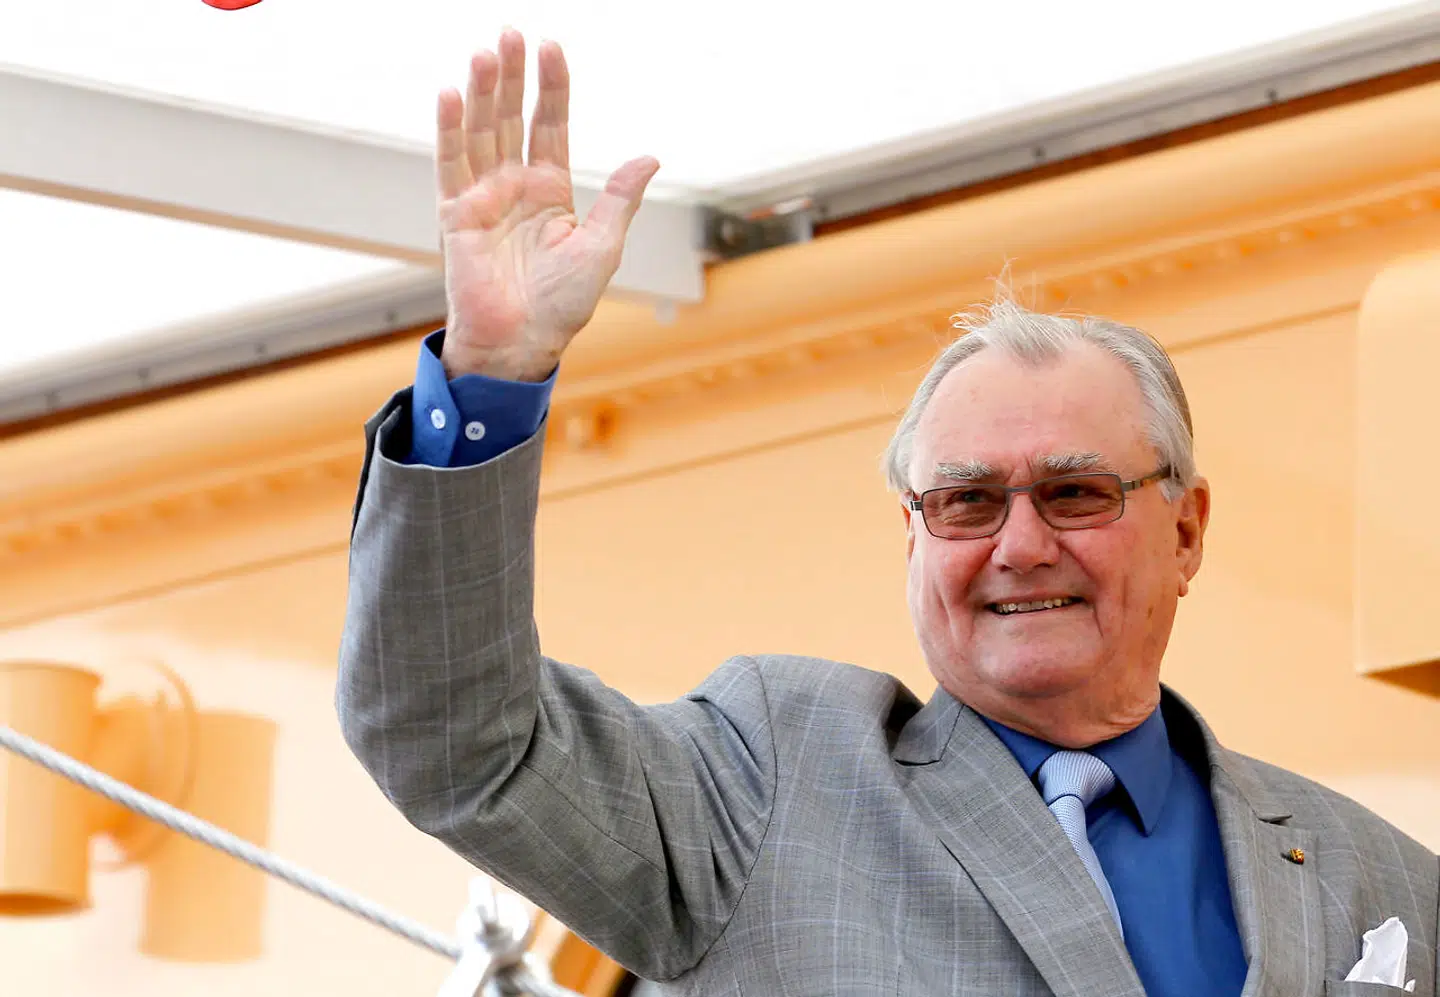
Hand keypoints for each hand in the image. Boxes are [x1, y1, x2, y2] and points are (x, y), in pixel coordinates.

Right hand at [435, 32, 658, 381]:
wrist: (523, 344)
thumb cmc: (563, 305)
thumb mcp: (603, 247)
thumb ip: (620, 199)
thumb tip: (649, 157)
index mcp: (551, 191)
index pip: (550, 126)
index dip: (552, 88)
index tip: (552, 48)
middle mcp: (514, 186)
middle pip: (511, 119)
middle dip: (512, 77)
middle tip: (511, 34)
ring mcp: (483, 198)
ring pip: (481, 133)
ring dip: (481, 93)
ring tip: (485, 53)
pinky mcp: (456, 215)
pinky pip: (450, 164)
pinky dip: (449, 130)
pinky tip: (450, 94)